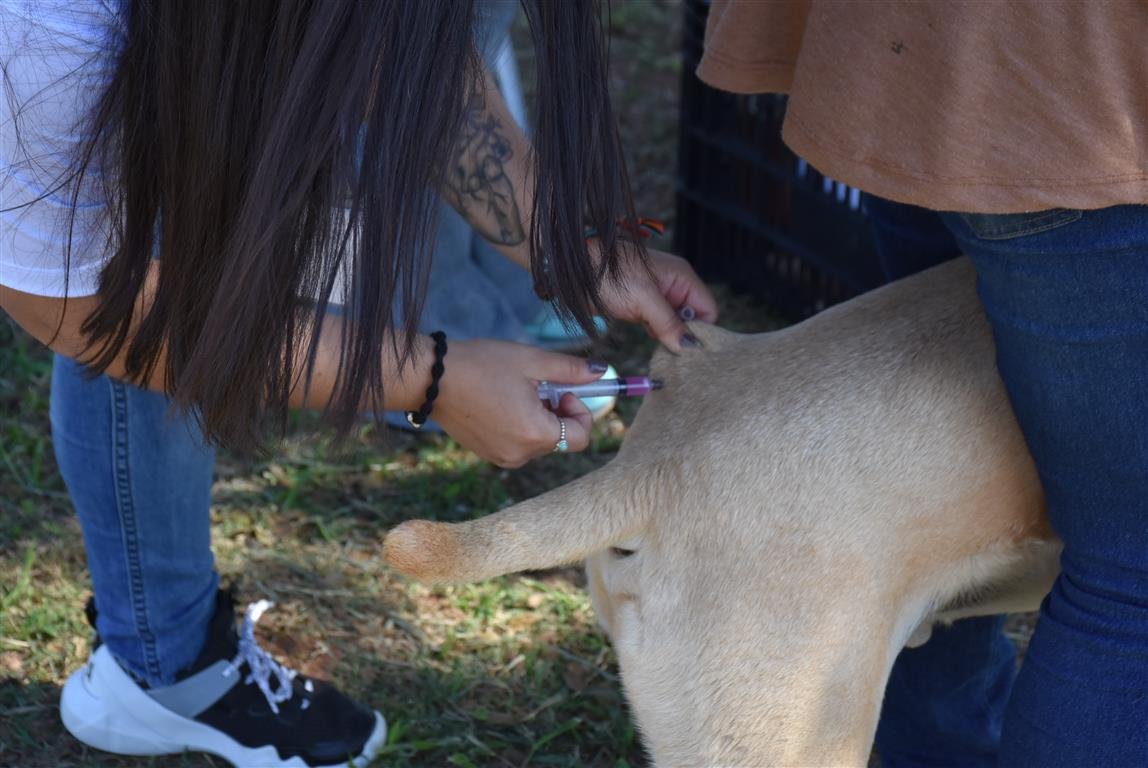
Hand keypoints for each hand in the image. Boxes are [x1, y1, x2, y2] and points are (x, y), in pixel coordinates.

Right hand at [432, 338, 604, 467]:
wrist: (430, 379)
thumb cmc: (481, 365)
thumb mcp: (531, 361)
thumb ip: (571, 370)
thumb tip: (602, 372)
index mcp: (536, 434)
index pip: (582, 436)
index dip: (580, 410)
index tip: (562, 389)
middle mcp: (521, 454)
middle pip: (561, 439)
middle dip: (558, 412)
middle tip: (537, 385)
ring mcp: (502, 457)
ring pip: (539, 441)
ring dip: (539, 418)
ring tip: (514, 392)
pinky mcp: (488, 454)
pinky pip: (519, 444)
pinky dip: (520, 425)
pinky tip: (499, 402)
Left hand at [597, 246, 718, 351]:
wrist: (575, 270)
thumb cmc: (609, 274)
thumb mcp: (643, 299)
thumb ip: (669, 322)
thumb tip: (691, 347)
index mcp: (682, 277)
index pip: (708, 309)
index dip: (701, 330)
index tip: (688, 349)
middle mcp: (674, 286)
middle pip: (693, 318)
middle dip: (685, 336)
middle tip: (674, 352)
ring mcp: (657, 297)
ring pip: (675, 324)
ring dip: (670, 337)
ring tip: (660, 347)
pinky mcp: (641, 308)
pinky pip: (659, 326)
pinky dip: (657, 336)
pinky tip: (652, 344)